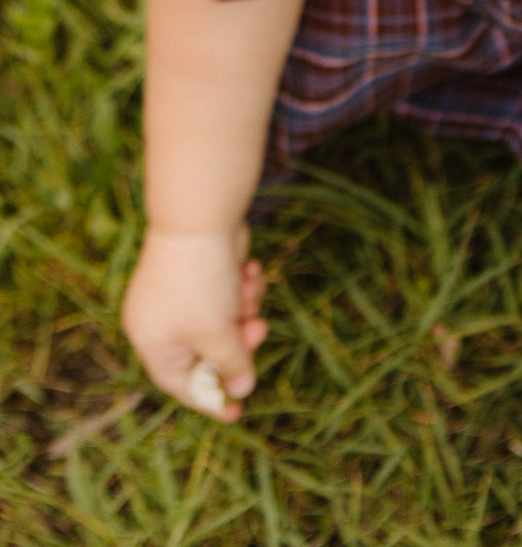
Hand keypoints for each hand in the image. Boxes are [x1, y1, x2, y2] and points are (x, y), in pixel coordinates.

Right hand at [121, 225, 267, 421]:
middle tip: (259, 328)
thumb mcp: (217, 332)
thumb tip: (242, 389)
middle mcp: (162, 320)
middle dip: (238, 341)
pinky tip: (250, 269)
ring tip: (250, 288)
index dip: (210, 398)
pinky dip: (243, 287)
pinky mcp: (202, 274)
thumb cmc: (200, 282)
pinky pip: (228, 295)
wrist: (200, 218)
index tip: (237, 412)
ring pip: (224, 322)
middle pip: (208, 352)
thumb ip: (231, 364)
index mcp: (153, 342)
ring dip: (245, 309)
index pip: (181, 384)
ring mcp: (182, 295)